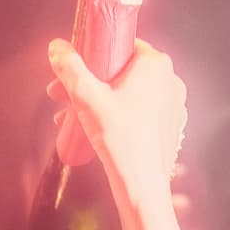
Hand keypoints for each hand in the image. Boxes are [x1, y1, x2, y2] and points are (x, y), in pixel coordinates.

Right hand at [46, 35, 190, 229]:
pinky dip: (118, 114)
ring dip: (99, 100)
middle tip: (62, 97)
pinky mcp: (171, 124)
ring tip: (70, 117)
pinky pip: (140, 110)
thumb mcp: (86, 98)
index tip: (73, 70)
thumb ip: (70, 68)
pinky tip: (96, 128)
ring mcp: (173, 102)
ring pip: (129, 91)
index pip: (119, 44)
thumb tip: (56, 47)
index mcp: (155, 63)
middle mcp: (170, 78)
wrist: (142, 185)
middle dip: (89, 82)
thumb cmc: (119, 139)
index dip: (92, 55)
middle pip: (121, 70)